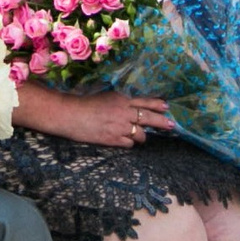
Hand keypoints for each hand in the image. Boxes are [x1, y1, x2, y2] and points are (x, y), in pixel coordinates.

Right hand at [40, 87, 173, 149]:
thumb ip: (119, 101)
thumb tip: (130, 106)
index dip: (157, 105)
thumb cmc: (82, 103)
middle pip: (150, 118)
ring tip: (137, 135)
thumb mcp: (104, 96)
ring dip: (141, 135)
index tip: (166, 107)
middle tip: (171, 125)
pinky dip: (128, 143)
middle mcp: (124, 112)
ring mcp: (120, 127)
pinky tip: (123, 140)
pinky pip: (129, 144)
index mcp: (121, 99)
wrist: (68, 114)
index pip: (145, 102)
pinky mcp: (113, 139)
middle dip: (163, 122)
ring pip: (141, 134)